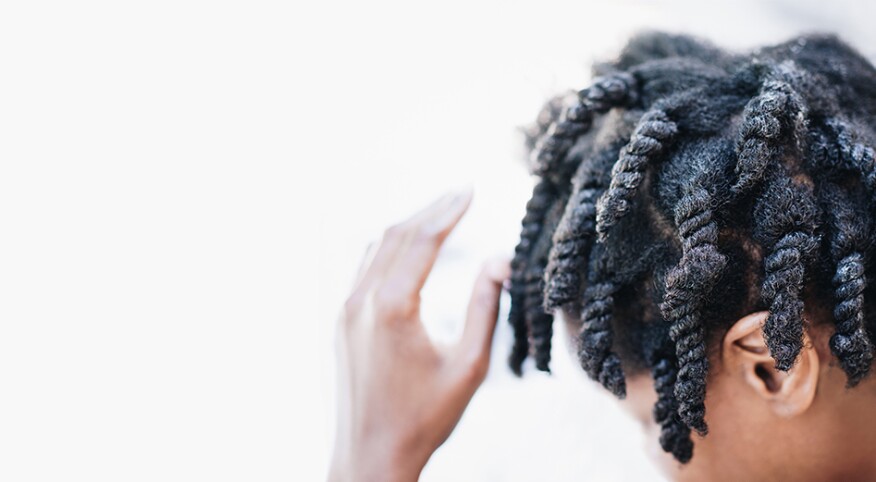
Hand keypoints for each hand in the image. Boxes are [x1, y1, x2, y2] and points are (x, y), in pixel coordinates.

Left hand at [329, 188, 509, 481]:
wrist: (371, 455)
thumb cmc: (425, 418)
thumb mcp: (470, 366)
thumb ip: (486, 310)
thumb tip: (499, 262)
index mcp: (393, 308)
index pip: (423, 241)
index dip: (449, 211)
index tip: (471, 190)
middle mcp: (362, 301)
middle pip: (397, 235)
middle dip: (430, 210)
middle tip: (460, 192)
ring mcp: (346, 310)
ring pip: (375, 248)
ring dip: (407, 225)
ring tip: (439, 213)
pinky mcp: (341, 321)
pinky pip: (363, 269)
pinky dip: (388, 247)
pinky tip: (407, 247)